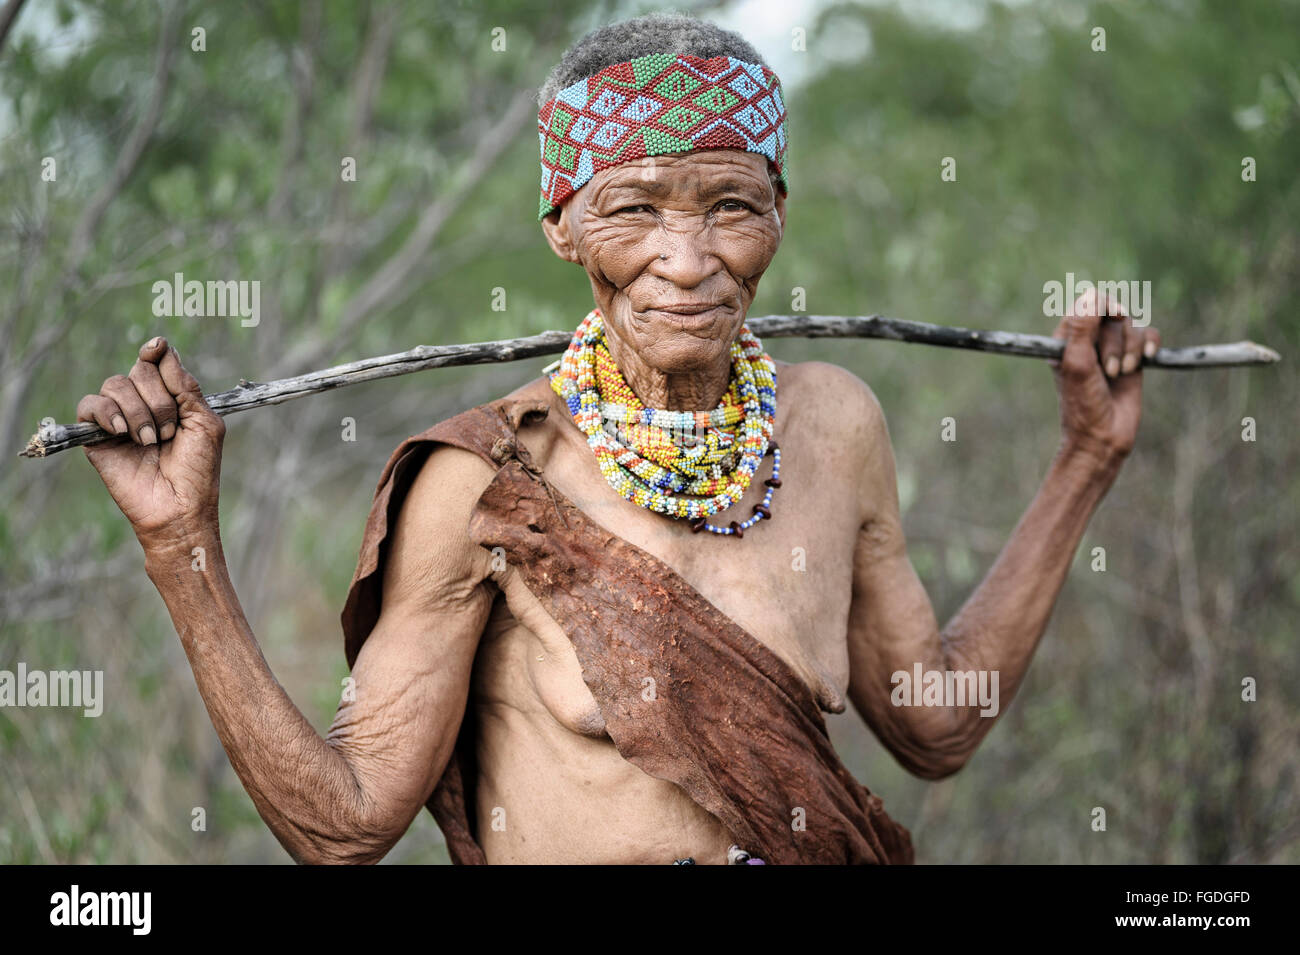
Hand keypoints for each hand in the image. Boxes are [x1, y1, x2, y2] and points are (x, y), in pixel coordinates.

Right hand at [76, 336, 225, 549]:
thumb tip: (162, 349)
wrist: (179, 508)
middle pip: (139, 371)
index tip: (157, 349)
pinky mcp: (96, 437)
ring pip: (115, 384)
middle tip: (170, 432)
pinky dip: (107, 413)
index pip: (157, 363)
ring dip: (139, 411)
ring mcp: (119, 420)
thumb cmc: (198, 470)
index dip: (155, 352)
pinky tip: (123, 433)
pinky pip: (90, 405)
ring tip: (152, 441)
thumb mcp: (204, 423)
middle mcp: (143, 405)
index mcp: (171, 399)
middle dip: (159, 399)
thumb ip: (185, 386)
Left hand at [1050, 289, 1160, 467]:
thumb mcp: (1077, 362)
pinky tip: (1148, 357)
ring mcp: (1111, 350)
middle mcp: (1089, 341)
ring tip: (1119, 374)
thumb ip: (1082, 327)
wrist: (1102, 436)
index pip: (1087, 303)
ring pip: (1131, 326)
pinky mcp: (1132, 359)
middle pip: (1113, 314)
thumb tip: (1093, 293)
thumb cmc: (1083, 403)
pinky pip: (1148, 335)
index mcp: (1067, 338)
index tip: (1114, 317)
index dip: (1103, 305)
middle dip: (1115, 340)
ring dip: (1130, 350)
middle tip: (1107, 370)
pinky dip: (1149, 344)